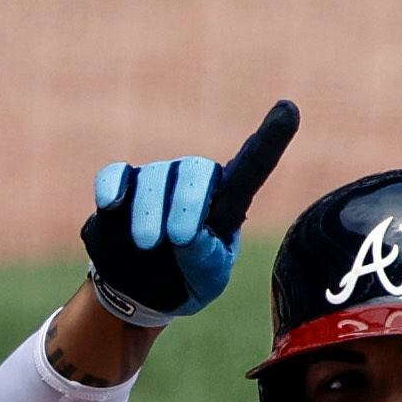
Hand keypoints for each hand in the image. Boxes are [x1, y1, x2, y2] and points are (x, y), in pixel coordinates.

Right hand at [81, 100, 298, 324]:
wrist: (139, 291)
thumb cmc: (185, 280)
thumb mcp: (206, 282)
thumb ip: (206, 262)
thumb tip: (188, 236)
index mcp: (227, 203)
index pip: (252, 167)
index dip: (270, 139)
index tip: (289, 110)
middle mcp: (194, 183)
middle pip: (196, 170)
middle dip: (187, 203)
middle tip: (177, 239)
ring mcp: (157, 180)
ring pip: (154, 178)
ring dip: (148, 213)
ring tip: (146, 245)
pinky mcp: (121, 187)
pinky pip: (116, 175)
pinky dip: (113, 186)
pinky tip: (112, 202)